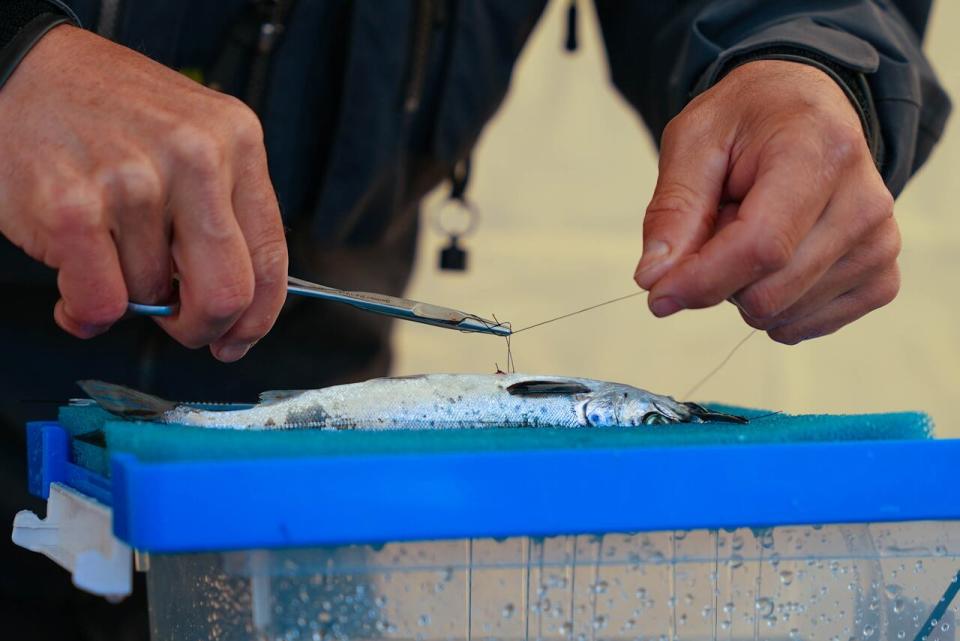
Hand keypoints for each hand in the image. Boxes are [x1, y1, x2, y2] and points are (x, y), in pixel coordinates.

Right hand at [0, 25, 287, 360]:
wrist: (20, 70)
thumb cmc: (107, 113)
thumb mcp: (192, 139)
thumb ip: (222, 211)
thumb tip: (237, 307)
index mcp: (237, 140)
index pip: (270, 256)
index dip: (258, 315)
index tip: (239, 337)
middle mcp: (195, 157)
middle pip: (226, 294)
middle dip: (200, 327)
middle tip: (176, 323)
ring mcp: (135, 180)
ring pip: (152, 297)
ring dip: (127, 296)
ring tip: (105, 253)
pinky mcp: (74, 207)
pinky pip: (102, 304)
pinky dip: (86, 313)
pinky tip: (75, 287)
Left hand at [634, 60, 899, 343]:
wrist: (804, 108)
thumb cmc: (745, 124)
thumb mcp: (693, 142)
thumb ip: (672, 211)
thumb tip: (655, 280)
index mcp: (819, 152)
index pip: (761, 247)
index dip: (702, 281)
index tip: (657, 294)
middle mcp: (864, 201)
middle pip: (769, 292)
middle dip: (718, 277)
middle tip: (720, 223)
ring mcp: (880, 243)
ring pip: (782, 315)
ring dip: (744, 288)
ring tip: (752, 230)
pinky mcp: (881, 275)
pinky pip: (805, 326)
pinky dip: (773, 308)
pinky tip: (775, 261)